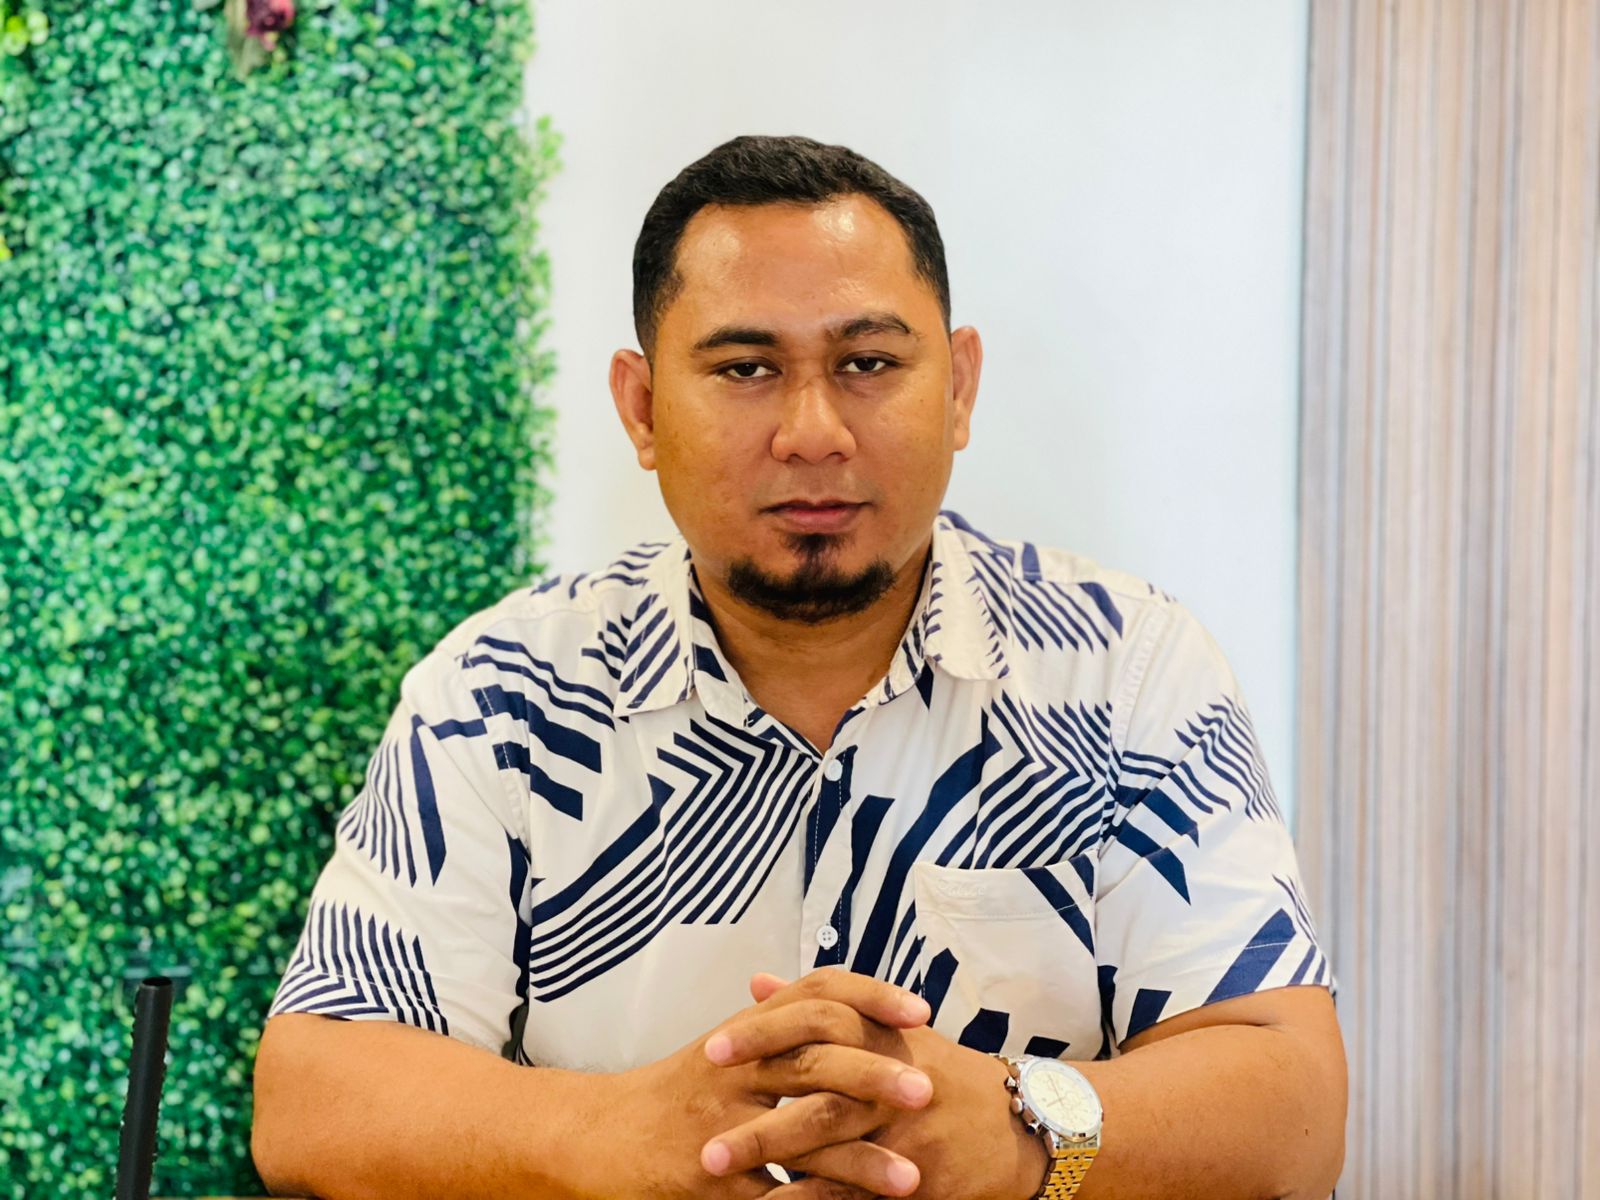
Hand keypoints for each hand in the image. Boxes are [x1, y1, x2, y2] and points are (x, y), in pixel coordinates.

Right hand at [608, 968, 935, 1198]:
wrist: (600, 1136)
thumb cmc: (674, 1092)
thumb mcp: (726, 1047)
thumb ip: (778, 1022)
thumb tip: (838, 998)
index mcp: (747, 1031)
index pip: (816, 993)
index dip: (871, 996)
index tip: (921, 1011)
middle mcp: (735, 1067)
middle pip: (815, 1058)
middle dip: (876, 1075)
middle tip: (928, 1091)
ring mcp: (721, 1123)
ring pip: (801, 1135)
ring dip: (861, 1160)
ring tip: (911, 1179)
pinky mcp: (709, 1179)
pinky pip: (773, 1196)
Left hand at [712, 974, 1048, 1199]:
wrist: (1021, 1124)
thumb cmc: (942, 1073)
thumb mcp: (887, 1030)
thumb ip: (817, 1006)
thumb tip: (757, 982)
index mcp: (878, 1033)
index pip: (814, 1022)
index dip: (762, 1036)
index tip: (712, 1050)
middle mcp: (889, 1075)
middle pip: (814, 1083)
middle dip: (755, 1109)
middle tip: (700, 1129)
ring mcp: (903, 1126)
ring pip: (829, 1135)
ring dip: (769, 1152)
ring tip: (715, 1168)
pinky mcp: (917, 1172)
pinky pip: (856, 1187)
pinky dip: (812, 1197)